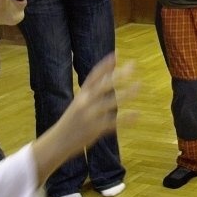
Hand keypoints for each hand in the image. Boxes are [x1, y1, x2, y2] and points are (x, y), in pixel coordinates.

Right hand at [32, 54, 137, 181]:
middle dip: (119, 75)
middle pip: (104, 85)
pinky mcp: (95, 129)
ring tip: (139, 86)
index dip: (105, 65)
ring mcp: (90, 116)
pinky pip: (114, 122)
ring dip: (127, 93)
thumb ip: (93, 91)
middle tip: (133, 66)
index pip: (94, 76)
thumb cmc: (71, 121)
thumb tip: (108, 77)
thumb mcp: (79, 103)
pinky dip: (126, 119)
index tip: (116, 54)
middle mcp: (85, 103)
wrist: (57, 142)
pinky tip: (137, 114)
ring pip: (112, 102)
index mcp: (81, 95)